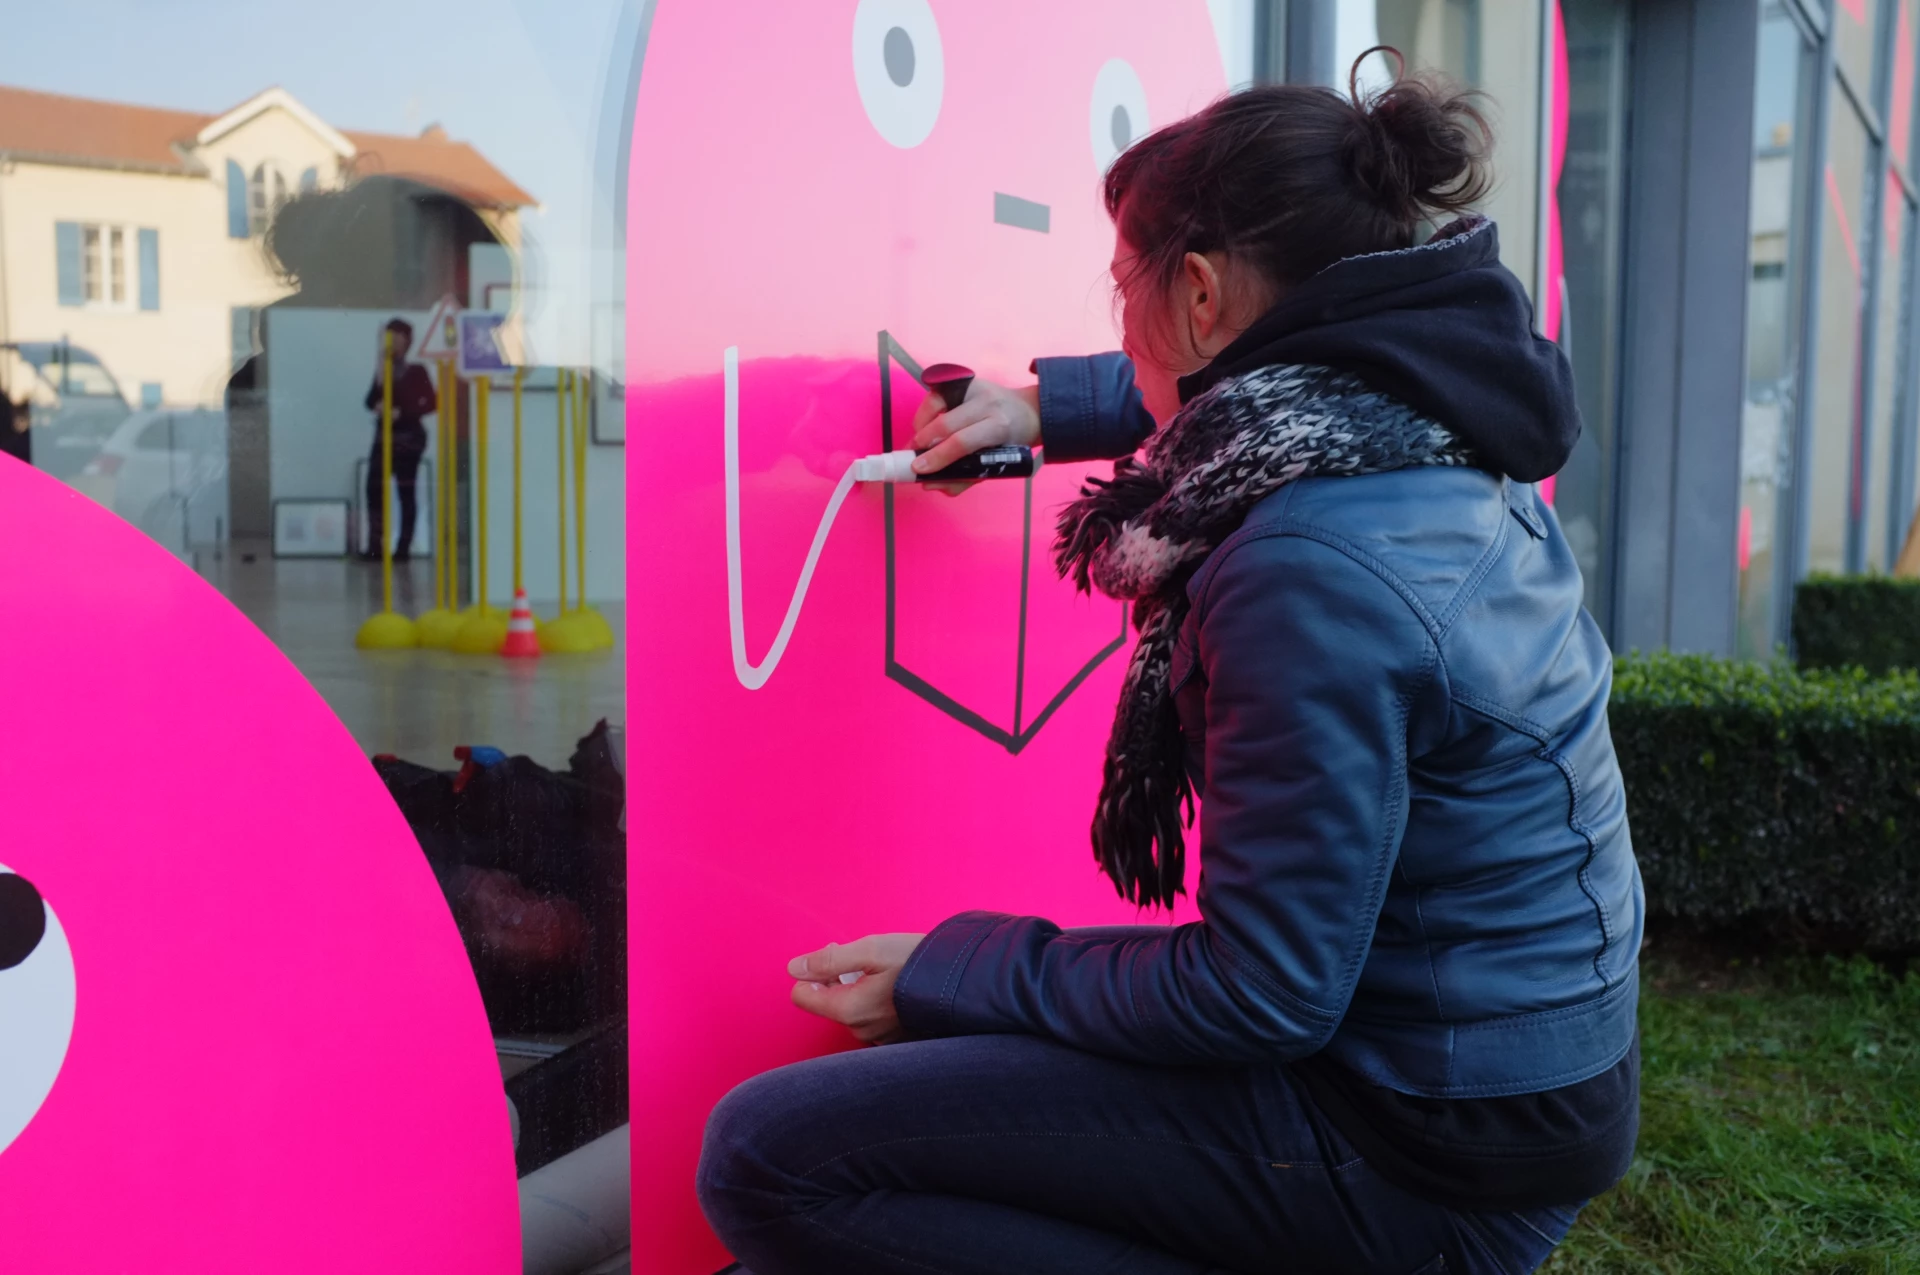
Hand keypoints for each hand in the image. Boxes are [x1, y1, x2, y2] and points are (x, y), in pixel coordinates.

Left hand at [788, 933, 925, 1044]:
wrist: (967, 982)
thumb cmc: (920, 963)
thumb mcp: (872, 950)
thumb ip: (829, 960)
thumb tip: (794, 968)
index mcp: (849, 1010)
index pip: (802, 996)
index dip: (813, 973)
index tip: (837, 957)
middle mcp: (861, 1031)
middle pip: (830, 1002)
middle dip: (840, 979)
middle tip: (869, 961)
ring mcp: (881, 1039)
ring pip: (853, 1011)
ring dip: (861, 991)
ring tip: (890, 974)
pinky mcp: (899, 1040)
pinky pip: (874, 1020)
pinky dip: (879, 1004)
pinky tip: (900, 991)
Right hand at [908, 378, 1040, 494]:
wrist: (1028, 412)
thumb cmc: (1009, 443)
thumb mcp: (993, 464)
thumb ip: (962, 478)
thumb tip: (929, 485)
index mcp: (999, 427)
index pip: (962, 442)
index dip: (938, 456)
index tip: (918, 469)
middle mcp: (987, 403)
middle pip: (945, 424)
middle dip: (922, 444)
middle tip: (911, 458)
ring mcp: (974, 387)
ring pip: (936, 405)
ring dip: (921, 427)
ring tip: (919, 443)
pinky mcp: (964, 379)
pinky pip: (935, 394)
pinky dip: (925, 412)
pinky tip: (926, 425)